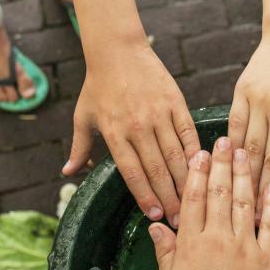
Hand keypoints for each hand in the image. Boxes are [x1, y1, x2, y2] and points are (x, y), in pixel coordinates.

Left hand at [63, 0, 200, 228]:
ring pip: (175, 154)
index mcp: (114, 132)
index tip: (154, 215)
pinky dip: (195, 152)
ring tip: (192, 200)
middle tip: (178, 219)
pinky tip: (202, 168)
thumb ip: (79, 147)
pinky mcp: (175, 102)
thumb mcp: (83, 116)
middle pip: (156, 169)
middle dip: (168, 197)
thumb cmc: (98, 86)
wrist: (118, 50)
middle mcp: (137, 126)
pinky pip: (188, 133)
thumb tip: (68, 172)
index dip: (144, 196)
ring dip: (184, 180)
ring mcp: (158, 114)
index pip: (132, 172)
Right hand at [150, 137, 269, 269]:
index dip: (196, 173)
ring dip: (244, 174)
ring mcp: (245, 247)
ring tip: (244, 152)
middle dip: (221, 164)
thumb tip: (156, 226)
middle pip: (219, 193)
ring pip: (244, 202)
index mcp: (190, 245)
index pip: (193, 198)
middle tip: (224, 140)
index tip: (199, 153)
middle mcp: (218, 239)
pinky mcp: (268, 259)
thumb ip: (165, 253)